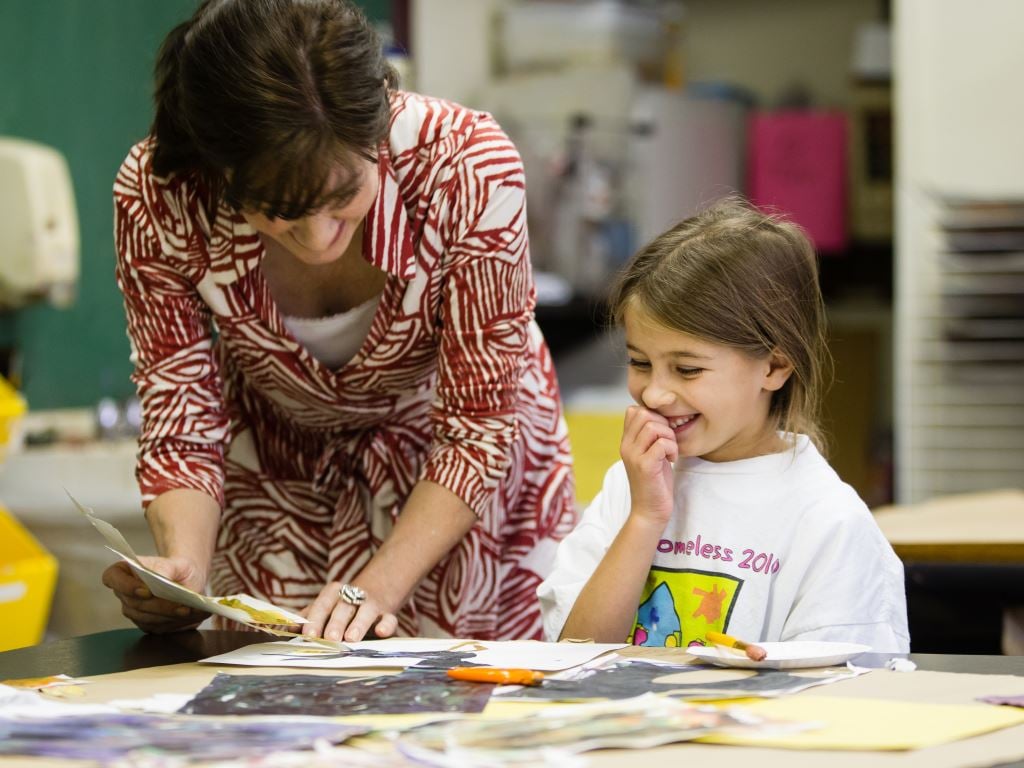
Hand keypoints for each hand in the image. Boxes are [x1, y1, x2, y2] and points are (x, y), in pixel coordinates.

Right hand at [101, 555, 209, 633]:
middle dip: (159, 606)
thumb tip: (159, 577)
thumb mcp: (176, 562)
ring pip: (146, 618)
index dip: (126, 586)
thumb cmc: (179, 568)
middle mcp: (124, 594)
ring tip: (190, 611)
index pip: (112, 578)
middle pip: (135, 604)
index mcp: (123, 571)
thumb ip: (165, 568)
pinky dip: (175, 624)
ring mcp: (134, 611)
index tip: (147, 591)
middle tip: (181, 606)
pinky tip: (191, 617)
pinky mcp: (146, 624)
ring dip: (169, 617)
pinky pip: (157, 628)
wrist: (188, 580)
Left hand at [301, 580, 398, 642]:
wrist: (375, 591)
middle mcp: (352, 596)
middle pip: (343, 607)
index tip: (308, 635)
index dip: (315, 619)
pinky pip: (389, 618)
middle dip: (336, 622)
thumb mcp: (322, 609)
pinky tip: (381, 632)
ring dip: (359, 624)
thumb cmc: (340, 607)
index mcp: (333, 593)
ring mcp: (371, 604)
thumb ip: (304, 619)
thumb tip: (282, 631)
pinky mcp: (387, 614)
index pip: (322, 604)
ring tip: (351, 639)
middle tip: (330, 638)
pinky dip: (386, 625)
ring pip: (366, 611)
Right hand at [620, 405, 677, 525]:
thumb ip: (649, 436)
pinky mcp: (645, 467)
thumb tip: (660, 416)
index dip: (653, 415)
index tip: (662, 433)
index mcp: (626, 441)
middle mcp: (626, 446)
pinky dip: (672, 449)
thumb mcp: (649, 454)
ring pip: (653, 427)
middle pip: (644, 414)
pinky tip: (672, 460)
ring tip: (670, 452)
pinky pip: (662, 444)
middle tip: (669, 442)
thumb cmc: (654, 482)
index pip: (634, 410)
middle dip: (664, 424)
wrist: (649, 511)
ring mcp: (634, 456)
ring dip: (669, 437)